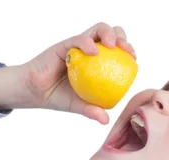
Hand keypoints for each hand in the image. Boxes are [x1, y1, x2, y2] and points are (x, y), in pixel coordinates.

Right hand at [20, 22, 135, 123]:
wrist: (35, 92)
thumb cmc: (57, 97)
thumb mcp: (78, 106)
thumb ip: (91, 110)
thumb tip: (106, 120)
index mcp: (97, 63)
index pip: (117, 50)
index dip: (128, 51)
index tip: (134, 60)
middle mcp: (89, 51)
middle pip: (111, 34)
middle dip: (122, 38)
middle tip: (127, 51)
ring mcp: (78, 46)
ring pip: (98, 29)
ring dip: (109, 34)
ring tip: (113, 45)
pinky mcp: (65, 45)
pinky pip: (79, 39)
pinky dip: (88, 43)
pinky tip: (93, 51)